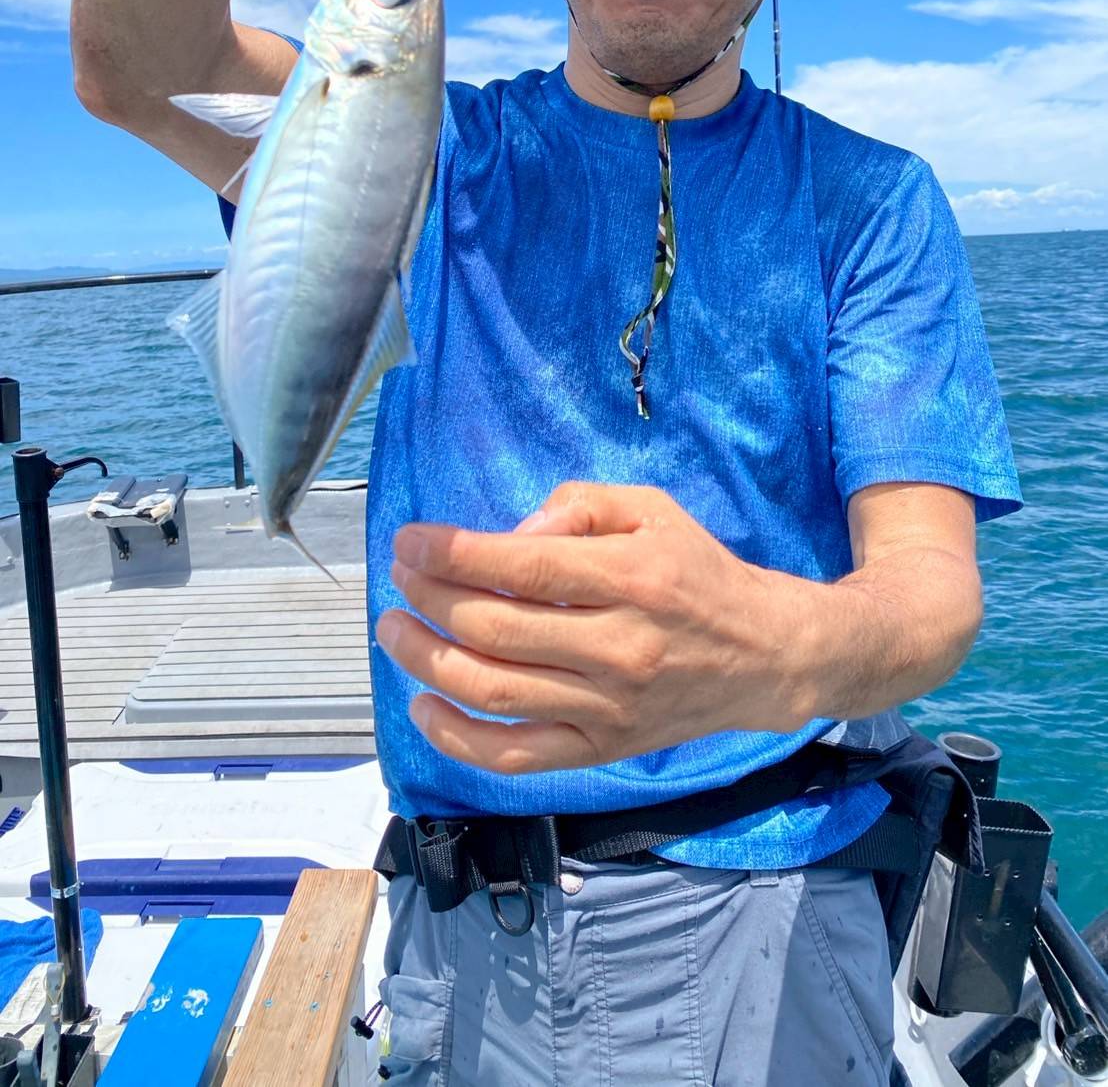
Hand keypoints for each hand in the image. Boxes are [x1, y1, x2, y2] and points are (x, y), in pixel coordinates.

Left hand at [376, 482, 811, 774]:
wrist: (765, 655)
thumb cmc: (699, 572)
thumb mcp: (653, 510)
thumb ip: (580, 503)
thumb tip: (511, 533)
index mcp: (631, 577)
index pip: (522, 566)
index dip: (452, 553)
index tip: (411, 541)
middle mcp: (618, 646)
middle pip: (495, 626)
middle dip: (429, 597)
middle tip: (399, 577)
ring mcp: (607, 706)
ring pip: (492, 689)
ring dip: (426, 658)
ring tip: (394, 629)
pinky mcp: (600, 748)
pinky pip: (515, 755)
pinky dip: (457, 738)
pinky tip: (423, 706)